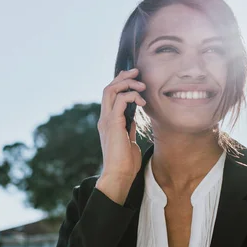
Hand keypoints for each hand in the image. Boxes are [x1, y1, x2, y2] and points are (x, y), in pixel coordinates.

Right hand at [96, 68, 145, 204]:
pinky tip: (141, 102)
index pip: (110, 95)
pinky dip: (131, 96)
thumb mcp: (129, 141)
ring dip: (128, 84)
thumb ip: (129, 128)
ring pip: (111, 90)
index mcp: (108, 122)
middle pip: (108, 88)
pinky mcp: (112, 124)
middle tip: (137, 71)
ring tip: (142, 86)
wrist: (119, 175)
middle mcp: (104, 118)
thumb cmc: (125, 163)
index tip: (134, 77)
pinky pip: (119, 101)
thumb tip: (134, 119)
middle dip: (123, 77)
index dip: (120, 82)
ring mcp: (106, 120)